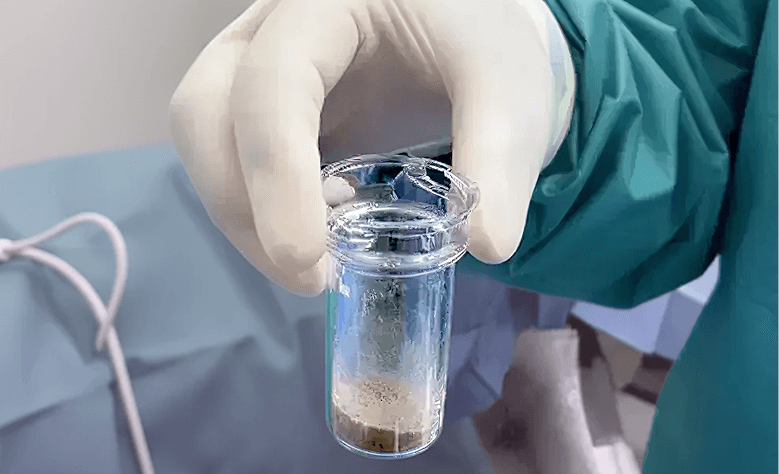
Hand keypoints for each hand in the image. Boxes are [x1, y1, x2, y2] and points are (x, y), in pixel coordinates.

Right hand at [169, 0, 573, 295]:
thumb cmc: (479, 43)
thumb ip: (500, 154)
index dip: (275, 174)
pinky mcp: (264, 112)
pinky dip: (261, 212)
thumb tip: (488, 246)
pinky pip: (232, 164)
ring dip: (245, 219)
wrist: (462, 34)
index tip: (310, 260)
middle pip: (202, 113)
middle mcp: (269, 31)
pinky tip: (318, 232)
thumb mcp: (508, 84)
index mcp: (323, 5)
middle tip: (311, 274)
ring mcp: (255, 69)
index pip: (270, 83)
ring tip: (319, 260)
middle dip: (243, 207)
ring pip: (205, 144)